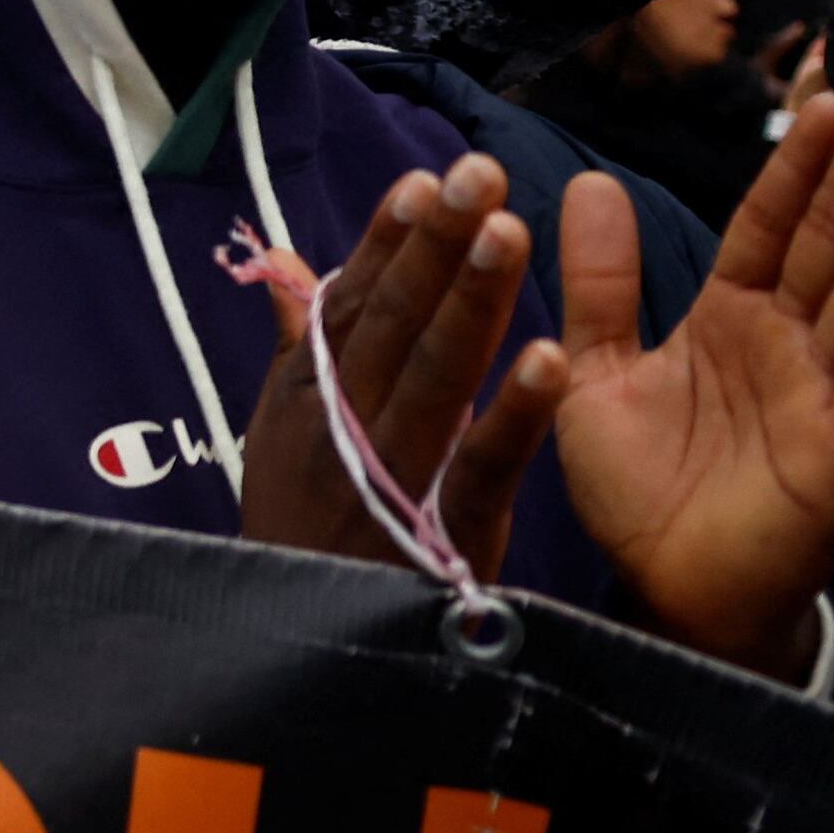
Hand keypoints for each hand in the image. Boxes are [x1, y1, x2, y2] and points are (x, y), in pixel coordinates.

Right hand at [238, 157, 554, 571]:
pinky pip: (478, 464)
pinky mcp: (437, 534)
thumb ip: (300, 353)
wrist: (296, 660)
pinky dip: (513, 411)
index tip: (424, 180)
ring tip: (510, 230)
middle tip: (477, 173)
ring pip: (432, 376)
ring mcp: (385, 478)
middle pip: (390, 322)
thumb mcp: (283, 443)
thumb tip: (297, 270)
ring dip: (471, 300)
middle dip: (435, 245)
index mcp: (305, 401)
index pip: (351, 305)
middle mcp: (336, 427)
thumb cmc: (301, 542)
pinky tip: (549, 357)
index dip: (387, 242)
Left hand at [543, 66, 833, 678]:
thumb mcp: (592, 371)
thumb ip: (598, 284)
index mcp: (728, 315)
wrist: (662, 590)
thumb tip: (588, 184)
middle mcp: (785, 341)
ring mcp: (822, 389)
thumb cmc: (639, 487)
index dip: (798, 162)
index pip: (768, 221)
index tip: (828, 94)